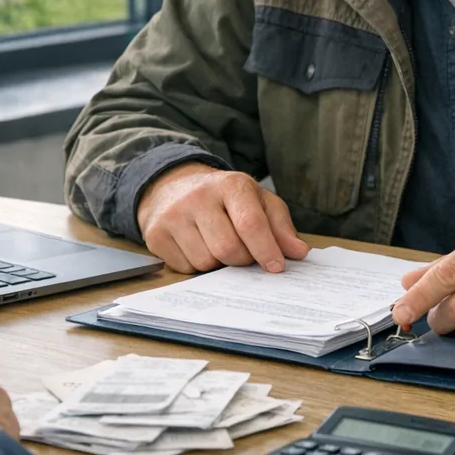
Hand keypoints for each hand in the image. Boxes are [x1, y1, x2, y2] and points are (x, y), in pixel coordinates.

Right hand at [136, 162, 309, 273]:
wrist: (173, 186)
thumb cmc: (224, 198)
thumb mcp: (257, 201)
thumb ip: (280, 225)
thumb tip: (298, 252)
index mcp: (230, 184)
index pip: (250, 223)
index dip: (266, 250)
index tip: (276, 267)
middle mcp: (198, 197)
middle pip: (228, 249)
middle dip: (242, 260)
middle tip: (244, 253)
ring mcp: (173, 215)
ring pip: (205, 262)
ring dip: (218, 264)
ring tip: (218, 246)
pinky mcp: (156, 235)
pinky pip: (185, 269)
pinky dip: (197, 267)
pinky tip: (198, 247)